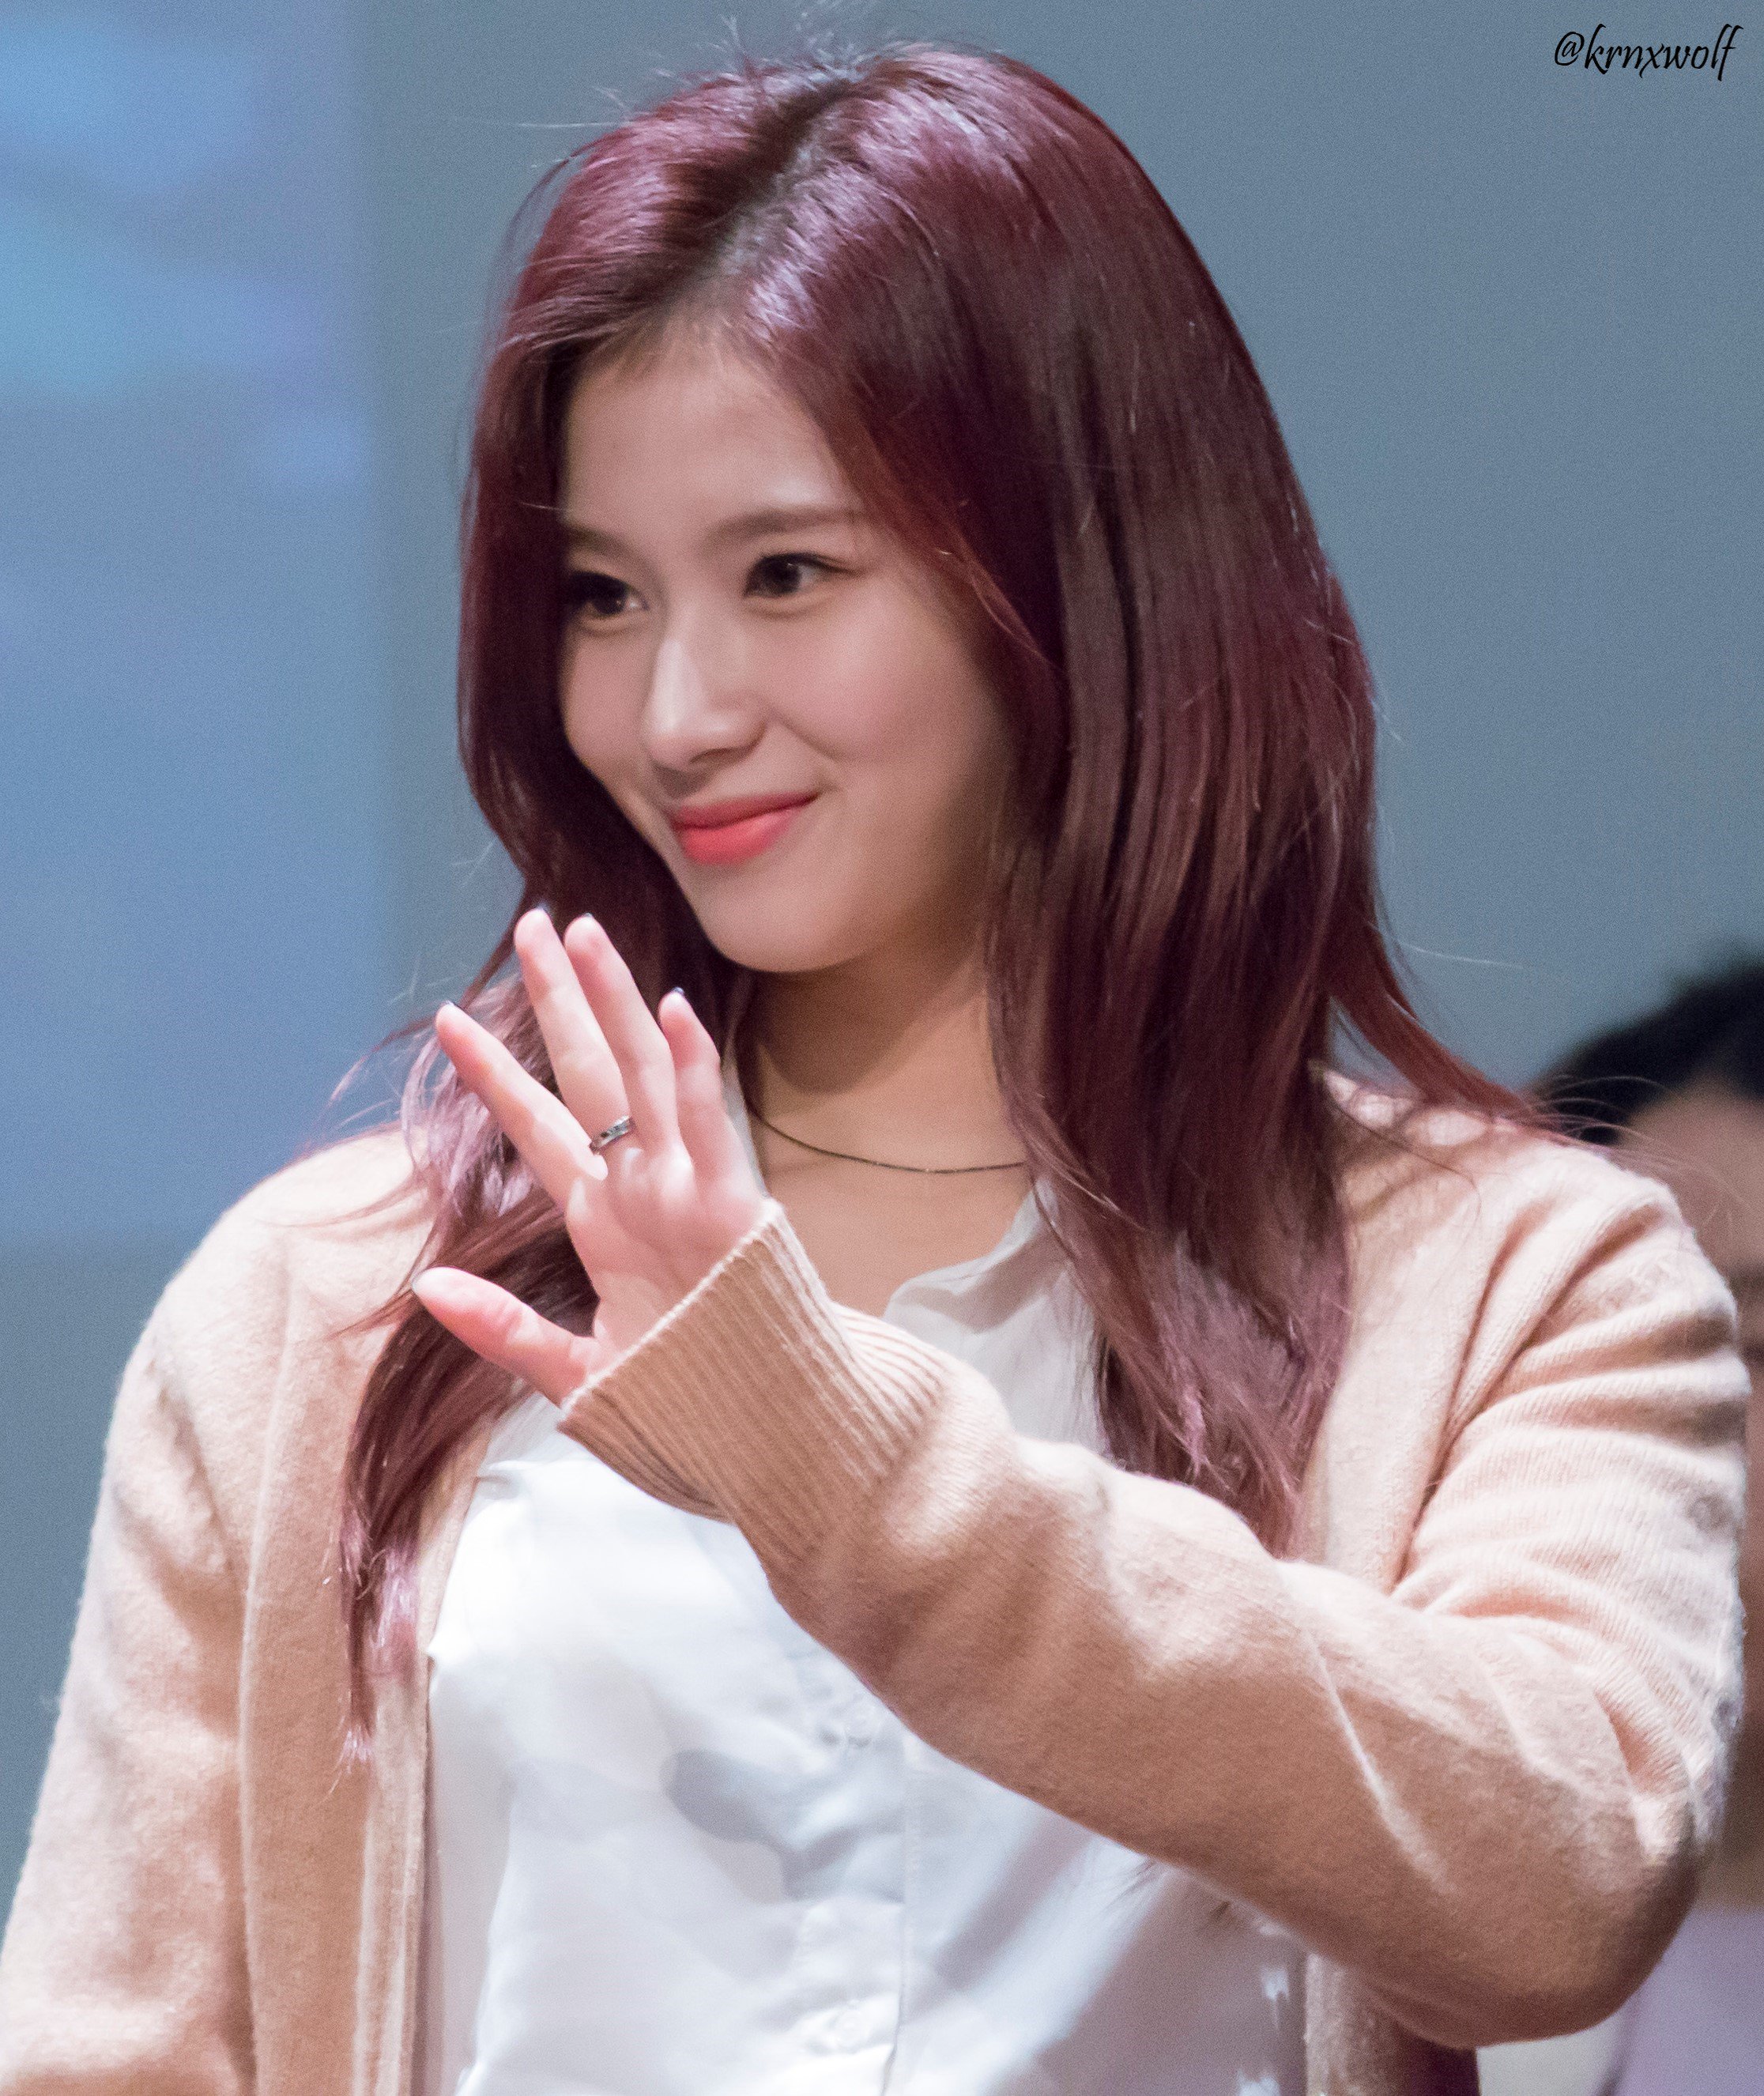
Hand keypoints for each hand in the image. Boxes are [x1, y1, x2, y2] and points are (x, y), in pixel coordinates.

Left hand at [410, 907, 768, 1402]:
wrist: (771, 1442)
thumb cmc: (684, 1407)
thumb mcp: (576, 1376)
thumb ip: (504, 1331)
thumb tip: (424, 1289)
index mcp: (602, 1222)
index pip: (539, 1127)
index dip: (495, 1072)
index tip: (448, 1017)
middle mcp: (640, 1191)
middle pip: (592, 1075)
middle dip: (561, 1000)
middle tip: (535, 923)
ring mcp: (686, 1192)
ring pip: (644, 1078)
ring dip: (615, 1004)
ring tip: (584, 933)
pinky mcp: (730, 1210)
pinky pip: (709, 1126)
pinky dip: (691, 1069)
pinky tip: (672, 1009)